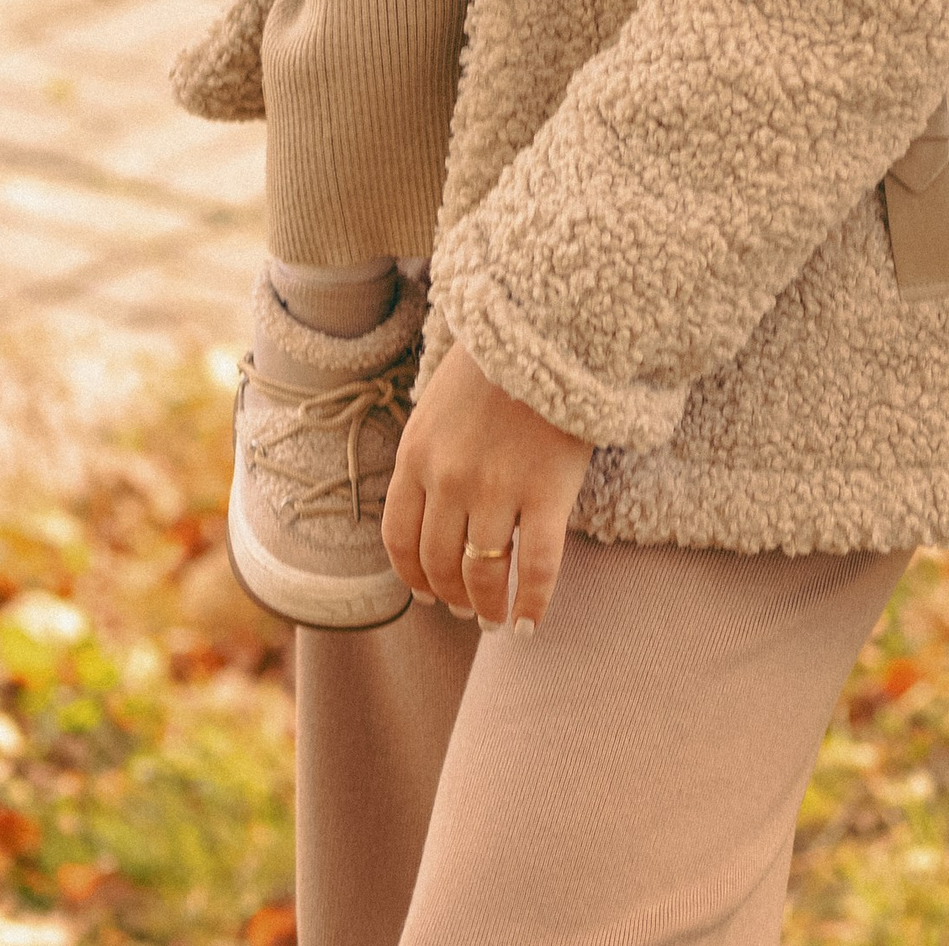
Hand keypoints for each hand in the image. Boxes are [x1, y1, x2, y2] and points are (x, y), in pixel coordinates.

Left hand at [384, 339, 591, 630]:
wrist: (548, 326)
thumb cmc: (494, 364)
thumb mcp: (437, 404)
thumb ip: (428, 456)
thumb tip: (430, 513)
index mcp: (416, 455)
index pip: (399, 539)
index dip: (412, 576)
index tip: (427, 594)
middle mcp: (449, 479)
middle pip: (440, 564)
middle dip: (452, 596)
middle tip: (466, 609)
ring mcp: (498, 489)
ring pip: (484, 574)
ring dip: (486, 607)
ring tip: (494, 620)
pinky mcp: (547, 494)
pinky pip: (539, 568)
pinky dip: (533, 603)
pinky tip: (528, 623)